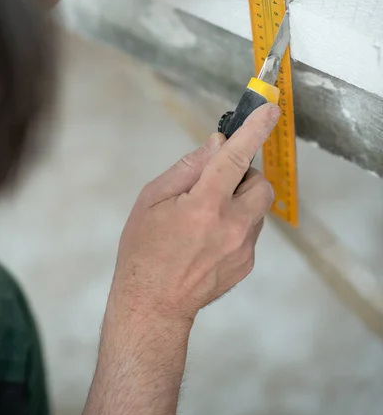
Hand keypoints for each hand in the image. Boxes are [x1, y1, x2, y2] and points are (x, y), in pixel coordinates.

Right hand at [111, 103, 279, 323]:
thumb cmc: (143, 249)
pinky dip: (236, 224)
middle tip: (216, 185)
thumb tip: (216, 145)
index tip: (271, 110)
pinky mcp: (247, 263)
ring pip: (257, 208)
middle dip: (244, 176)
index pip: (236, 158)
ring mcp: (244, 248)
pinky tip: (208, 241)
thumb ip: (188, 168)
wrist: (152, 304)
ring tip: (206, 219)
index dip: (255, 130)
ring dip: (240, 201)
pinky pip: (251, 230)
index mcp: (205, 205)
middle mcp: (232, 225)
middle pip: (261, 184)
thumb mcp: (152, 199)